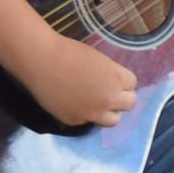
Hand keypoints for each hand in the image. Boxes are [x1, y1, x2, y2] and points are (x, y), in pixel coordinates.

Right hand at [23, 34, 137, 128]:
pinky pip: (88, 121)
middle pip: (129, 104)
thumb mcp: (99, 60)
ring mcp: (92, 113)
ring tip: (97, 102)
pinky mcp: (75, 120)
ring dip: (109, 111)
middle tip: (108, 91)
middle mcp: (109, 99)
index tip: (112, 78)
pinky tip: (74, 103)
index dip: (122, 80)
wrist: (40, 61)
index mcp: (117, 79)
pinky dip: (85, 113)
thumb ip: (110, 76)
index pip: (132, 84)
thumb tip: (112, 85)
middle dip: (121, 97)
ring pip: (113, 120)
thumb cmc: (69, 51)